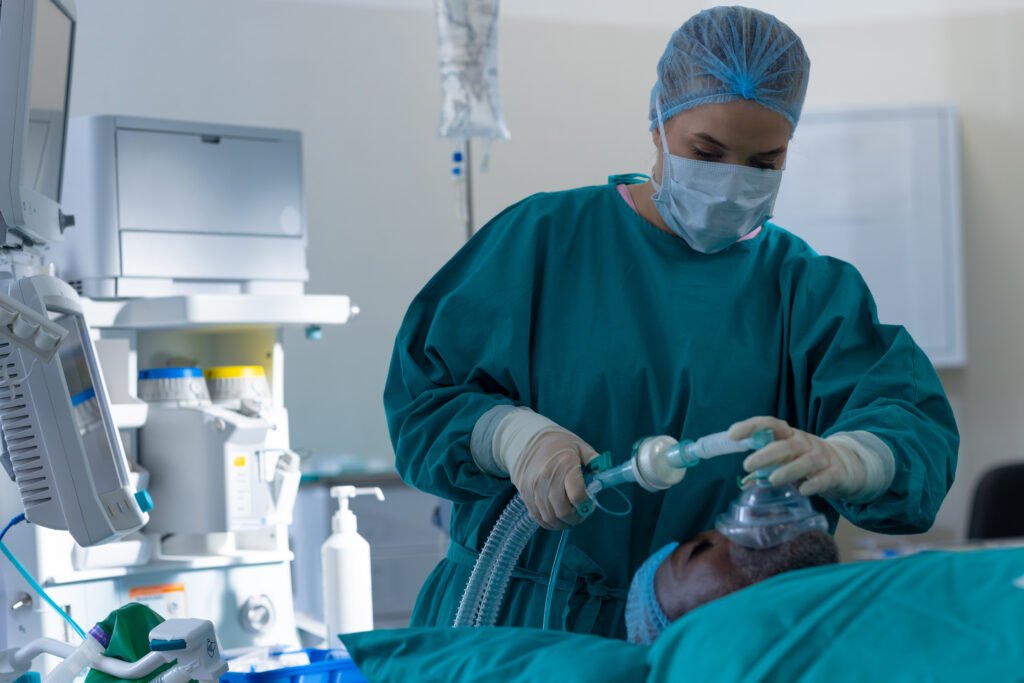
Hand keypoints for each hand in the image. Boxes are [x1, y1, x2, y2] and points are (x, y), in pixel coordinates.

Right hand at [509, 428, 598, 529]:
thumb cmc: (558, 444)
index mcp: (565, 465)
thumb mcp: (580, 447)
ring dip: (564, 522)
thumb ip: (595, 462)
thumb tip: (605, 478)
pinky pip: (538, 517)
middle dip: (576, 517)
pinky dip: (549, 523)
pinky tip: (557, 517)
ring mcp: (534, 488)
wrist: (527, 440)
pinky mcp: (525, 494)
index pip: (578, 495)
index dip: (586, 505)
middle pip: (563, 511)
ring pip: (550, 518)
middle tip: (581, 512)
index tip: (590, 503)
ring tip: (570, 515)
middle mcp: (547, 478)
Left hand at [729, 416, 868, 498]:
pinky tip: (803, 490)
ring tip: (771, 480)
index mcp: (791, 435)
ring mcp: (822, 458)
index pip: (771, 424)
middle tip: (747, 464)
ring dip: (788, 470)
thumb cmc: (807, 461)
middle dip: (766, 454)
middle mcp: (806, 443)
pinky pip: (825, 478)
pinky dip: (814, 483)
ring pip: (806, 462)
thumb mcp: (788, 458)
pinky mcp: (836, 474)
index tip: (732, 435)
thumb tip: (745, 479)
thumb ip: (769, 465)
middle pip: (786, 445)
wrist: (847, 466)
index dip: (752, 426)